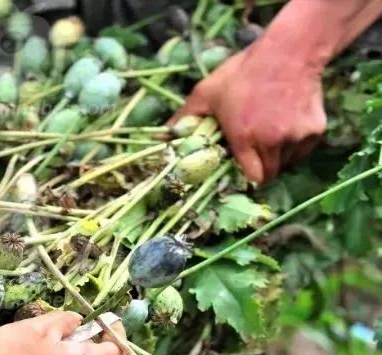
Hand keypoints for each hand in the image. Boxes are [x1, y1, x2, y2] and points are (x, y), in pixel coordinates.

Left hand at [171, 41, 325, 183]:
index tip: (240, 169)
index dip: (246, 177)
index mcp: (245, 138)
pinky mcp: (316, 130)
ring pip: (287, 163)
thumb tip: (162, 136)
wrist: (289, 52)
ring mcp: (297, 137)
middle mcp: (273, 142)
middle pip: (270, 175)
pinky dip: (294, 144)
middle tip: (252, 153)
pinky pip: (302, 149)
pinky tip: (284, 124)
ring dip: (277, 156)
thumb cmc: (243, 72)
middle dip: (260, 169)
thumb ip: (185, 118)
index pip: (252, 179)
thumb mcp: (207, 93)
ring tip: (268, 133)